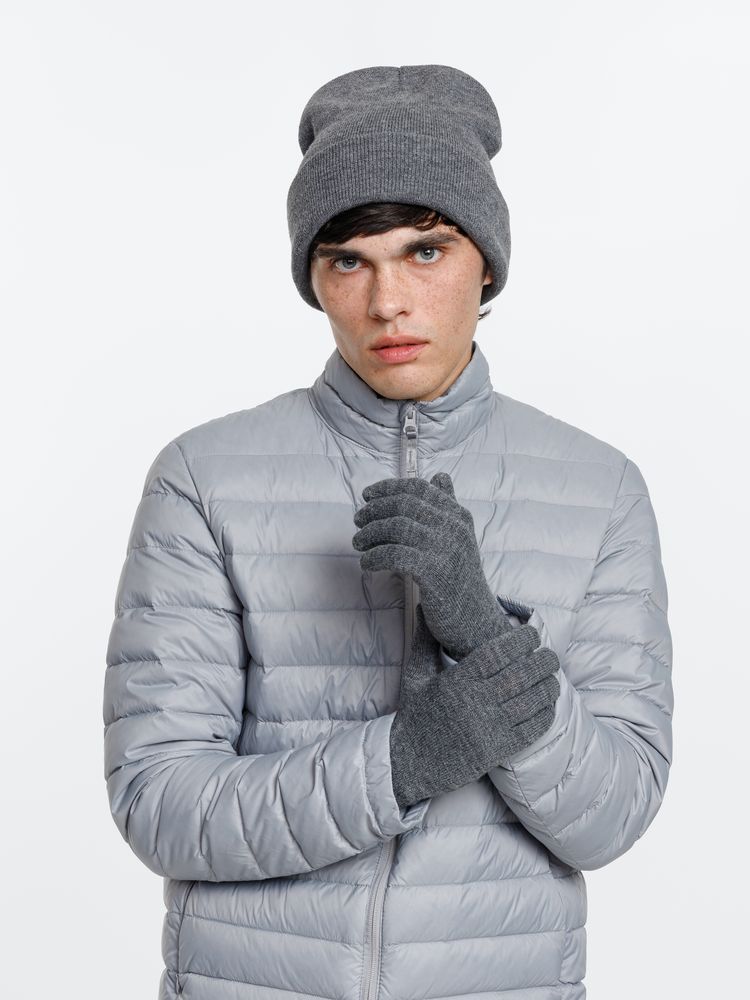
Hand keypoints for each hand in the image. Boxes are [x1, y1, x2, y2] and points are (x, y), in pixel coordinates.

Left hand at [353, 473, 510, 658]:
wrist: (475, 621)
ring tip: (359, 543)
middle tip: (358, 521)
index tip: (367, 495)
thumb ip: (448, 506)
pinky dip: (374, 557)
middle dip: (374, 510)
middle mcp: (454, 528)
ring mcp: (445, 549)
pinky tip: (367, 563)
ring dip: (370, 534)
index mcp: (459, 516)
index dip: (388, 488)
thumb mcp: (459, 537)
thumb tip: (439, 476)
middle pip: (404, 504)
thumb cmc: (460, 578)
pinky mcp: (433, 573)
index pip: (419, 488)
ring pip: (396, 527)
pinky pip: (394, 555)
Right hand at [389, 603, 559, 808]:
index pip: (496, 654)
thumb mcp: (415, 676)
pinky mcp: (497, 750)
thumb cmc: (414, 716)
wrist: (410, 764)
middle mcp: (475, 702)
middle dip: (541, 662)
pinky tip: (549, 705)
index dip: (519, 641)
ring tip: (553, 677)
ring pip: (529, 702)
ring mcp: (488, 728)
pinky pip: (530, 730)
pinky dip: (544, 715)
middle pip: (519, 675)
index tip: (531, 633)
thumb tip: (423, 606)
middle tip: (550, 655)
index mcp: (457, 682)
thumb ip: (425, 642)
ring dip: (547, 687)